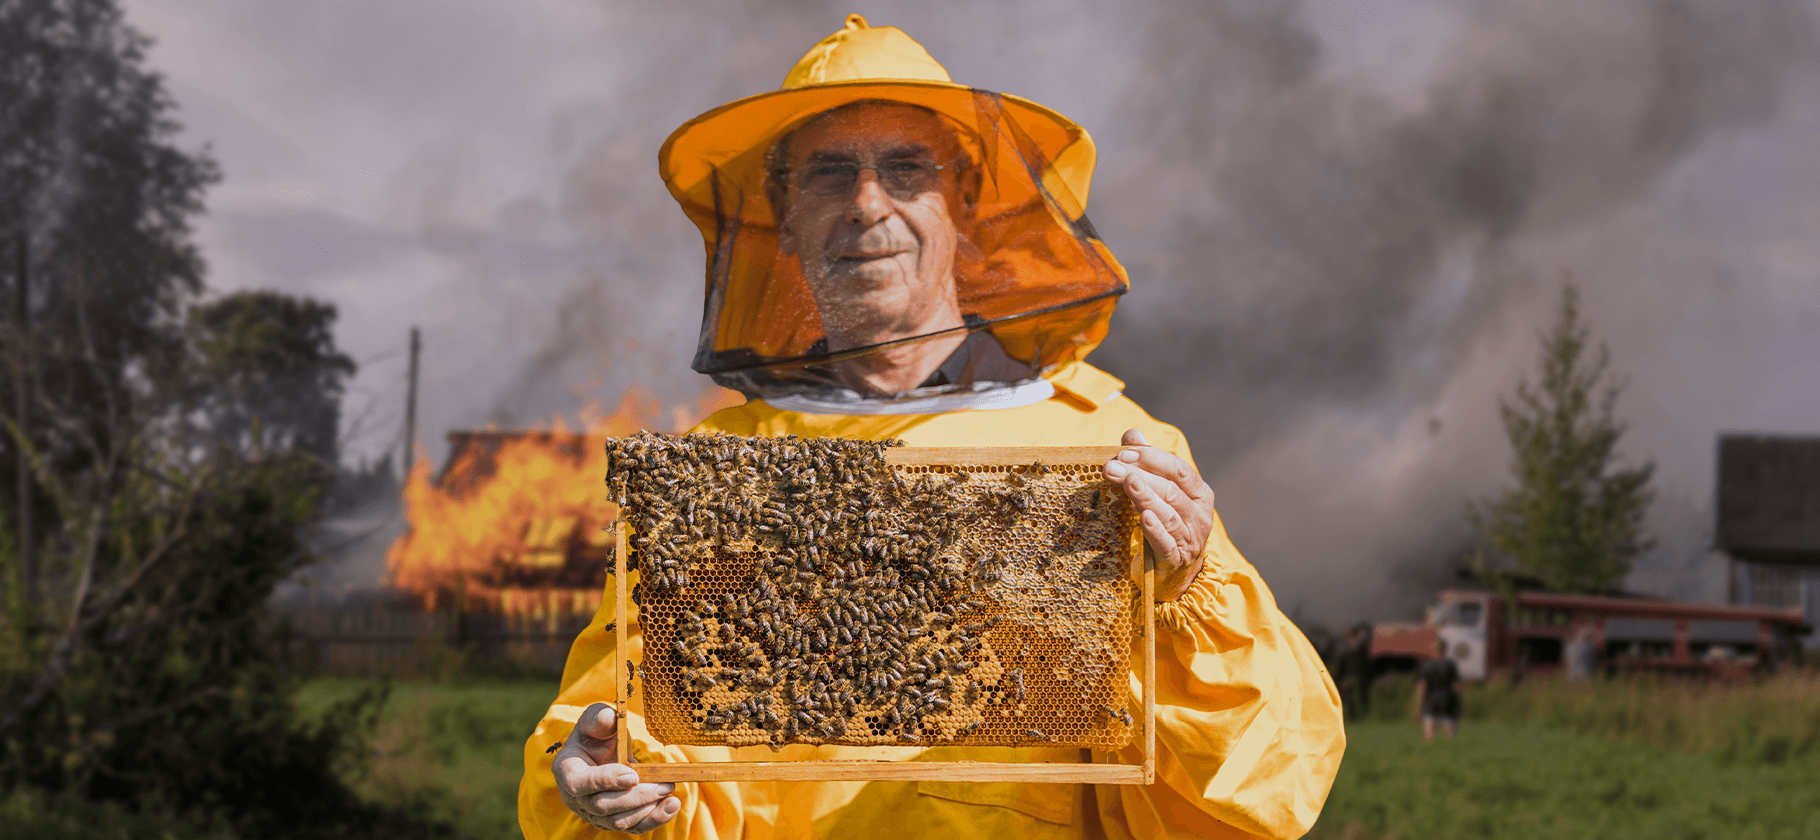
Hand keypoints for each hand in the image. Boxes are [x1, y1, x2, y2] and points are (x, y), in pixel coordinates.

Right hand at [552, 703, 679, 833]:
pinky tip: (670, 806)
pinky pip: (631, 827)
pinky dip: (652, 819)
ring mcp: (592, 813)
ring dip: (646, 810)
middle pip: (602, 806)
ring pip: (617, 821)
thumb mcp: (595, 720)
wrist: (603, 751)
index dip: (605, 781)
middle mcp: (576, 797)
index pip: (579, 783)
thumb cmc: (596, 735)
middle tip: (662, 784)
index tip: (632, 775)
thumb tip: (608, 718)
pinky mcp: (611, 820)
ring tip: (669, 793)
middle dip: (635, 796)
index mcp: (567, 770)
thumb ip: (599, 718)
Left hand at [1102, 429, 1215, 600]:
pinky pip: (1166, 543)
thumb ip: (1147, 463)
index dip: (1152, 458)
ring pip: (1168, 515)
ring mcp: (1191, 539)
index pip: (1179, 470)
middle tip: (1112, 466)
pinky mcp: (1176, 560)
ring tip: (1127, 482)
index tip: (1124, 452)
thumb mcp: (1159, 493)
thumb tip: (1133, 434)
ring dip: (1145, 497)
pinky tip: (1143, 517)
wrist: (1172, 573)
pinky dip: (1155, 530)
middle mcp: (1199, 515)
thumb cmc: (1165, 525)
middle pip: (1171, 491)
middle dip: (1140, 475)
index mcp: (1200, 494)